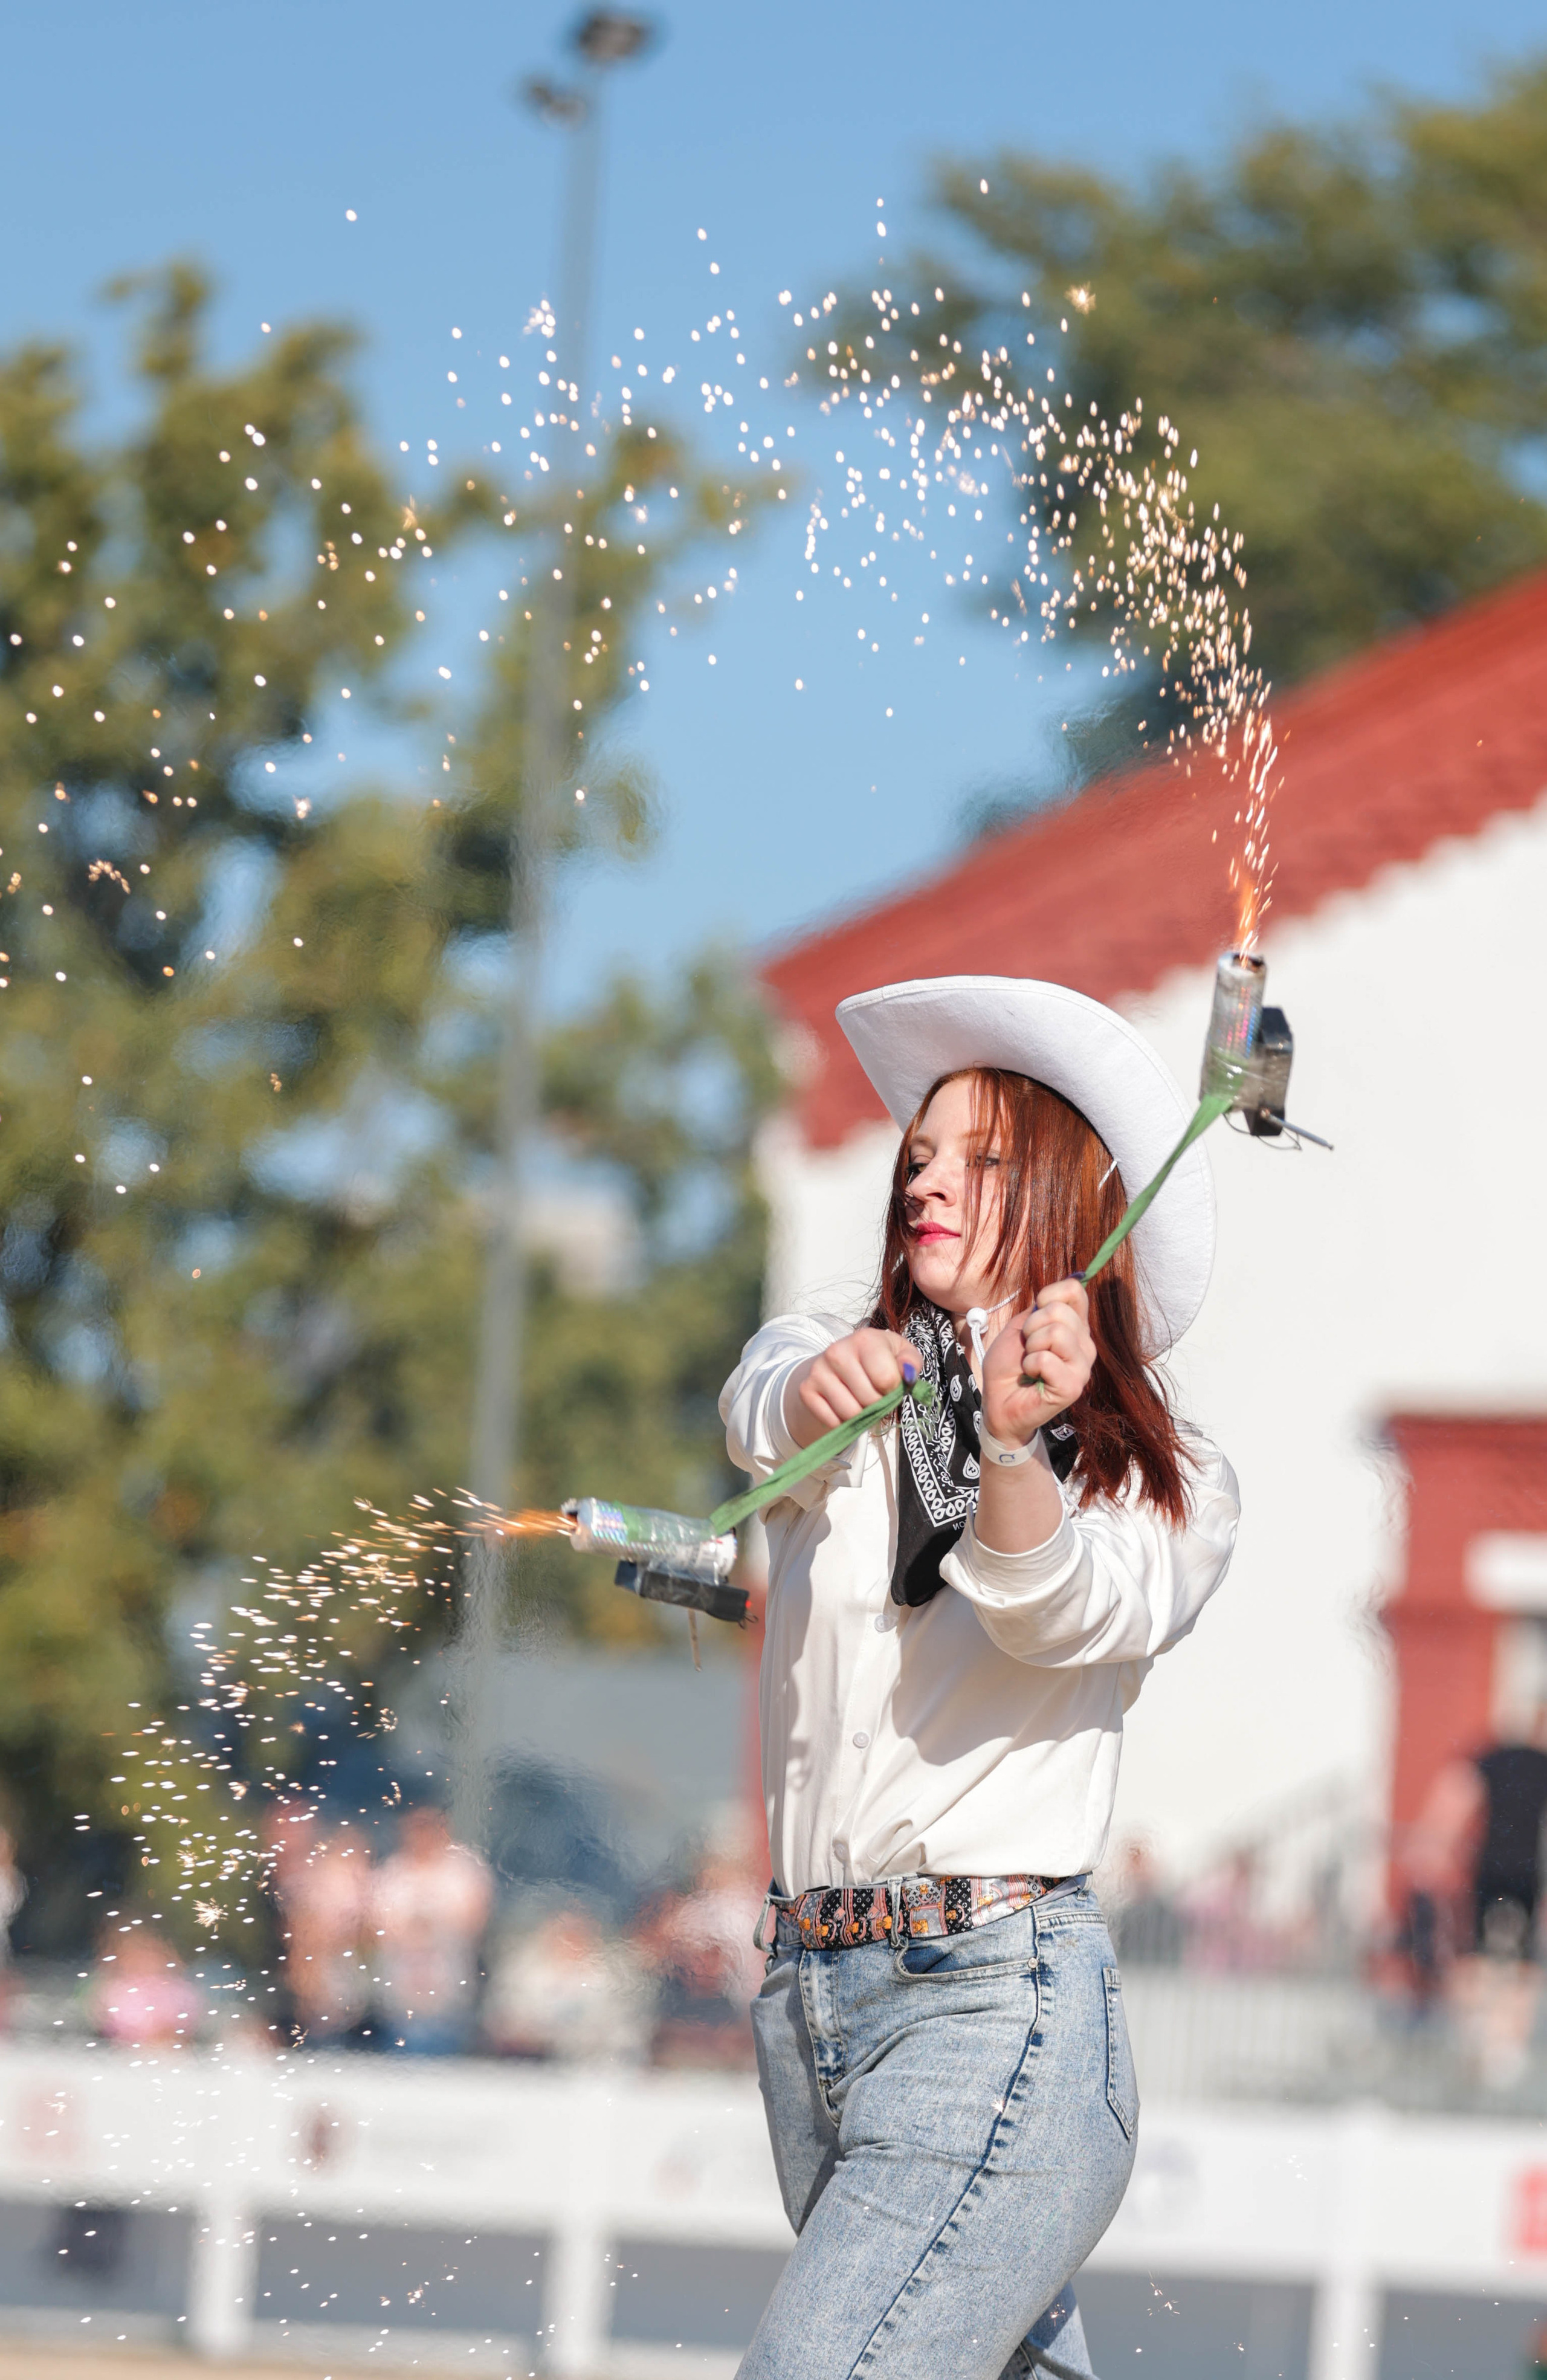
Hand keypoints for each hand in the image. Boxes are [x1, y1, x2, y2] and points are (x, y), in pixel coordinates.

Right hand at [784, 1327, 918, 1448]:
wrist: (841, 1362)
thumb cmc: (877, 1359)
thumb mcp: (901, 1353)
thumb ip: (911, 1362)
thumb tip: (908, 1374)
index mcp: (864, 1339)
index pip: (886, 1379)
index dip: (893, 1389)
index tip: (890, 1384)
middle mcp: (837, 1351)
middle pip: (869, 1399)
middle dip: (878, 1404)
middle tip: (875, 1394)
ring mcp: (818, 1370)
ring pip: (850, 1413)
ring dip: (861, 1415)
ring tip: (860, 1400)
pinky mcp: (806, 1389)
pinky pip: (832, 1421)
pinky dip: (843, 1421)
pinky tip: (844, 1405)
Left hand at [980, 1279, 1094, 1446]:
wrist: (998, 1402)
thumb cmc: (1009, 1366)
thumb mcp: (1019, 1327)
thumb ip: (1042, 1308)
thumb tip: (1073, 1279)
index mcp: (1074, 1327)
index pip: (1075, 1290)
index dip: (1049, 1294)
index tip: (1033, 1315)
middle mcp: (1084, 1345)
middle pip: (1060, 1310)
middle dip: (1031, 1326)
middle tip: (1027, 1347)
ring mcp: (1082, 1367)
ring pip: (1056, 1333)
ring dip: (1031, 1346)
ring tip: (1030, 1363)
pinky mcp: (1073, 1387)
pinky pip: (1046, 1360)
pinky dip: (1030, 1365)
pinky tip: (1032, 1376)